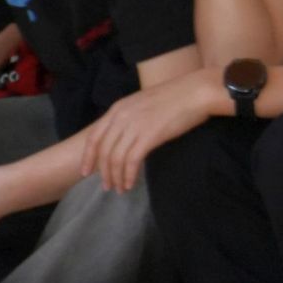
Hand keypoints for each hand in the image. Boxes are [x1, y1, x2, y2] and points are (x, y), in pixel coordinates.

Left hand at [76, 70, 222, 191]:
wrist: (196, 92)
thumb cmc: (177, 97)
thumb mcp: (144, 103)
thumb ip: (131, 116)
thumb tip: (126, 134)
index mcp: (118, 108)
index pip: (94, 136)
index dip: (88, 156)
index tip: (87, 171)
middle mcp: (121, 117)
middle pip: (103, 150)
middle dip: (102, 172)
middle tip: (107, 186)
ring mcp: (134, 126)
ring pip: (115, 158)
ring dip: (115, 177)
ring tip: (119, 189)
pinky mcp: (149, 136)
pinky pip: (131, 161)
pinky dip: (128, 175)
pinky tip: (130, 184)